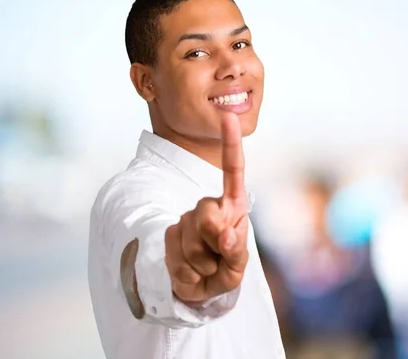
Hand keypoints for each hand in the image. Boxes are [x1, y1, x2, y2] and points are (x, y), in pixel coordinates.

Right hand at [165, 113, 248, 305]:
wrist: (198, 289)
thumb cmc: (224, 270)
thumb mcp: (236, 266)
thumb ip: (235, 251)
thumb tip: (226, 234)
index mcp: (233, 206)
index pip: (233, 171)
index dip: (230, 144)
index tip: (228, 117)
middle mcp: (210, 206)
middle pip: (206, 215)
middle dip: (214, 242)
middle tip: (219, 258)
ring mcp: (187, 219)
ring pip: (191, 241)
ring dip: (202, 264)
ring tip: (207, 268)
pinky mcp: (170, 233)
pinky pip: (177, 256)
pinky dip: (187, 273)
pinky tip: (191, 272)